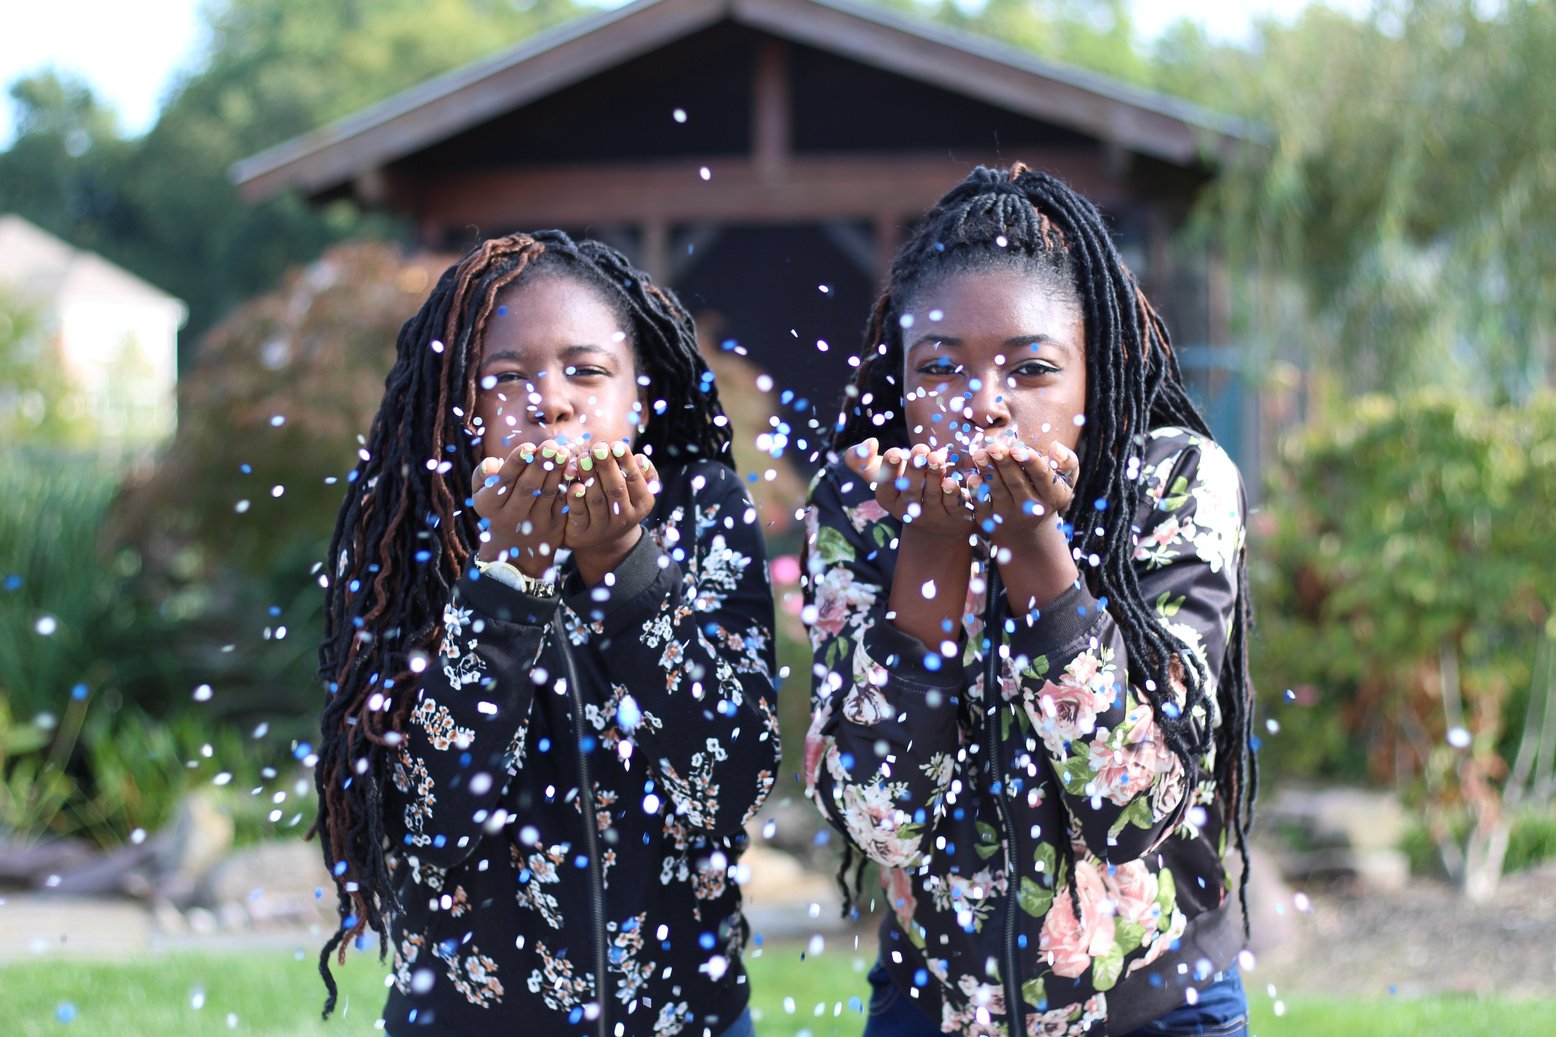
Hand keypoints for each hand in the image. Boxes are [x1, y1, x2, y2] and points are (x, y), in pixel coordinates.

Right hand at [471, 440, 572, 574]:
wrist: (515, 544)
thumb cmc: (498, 504)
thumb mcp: (483, 491)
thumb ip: (482, 475)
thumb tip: (492, 463)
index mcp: (489, 505)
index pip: (503, 481)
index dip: (516, 463)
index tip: (528, 446)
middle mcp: (511, 517)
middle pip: (527, 488)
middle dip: (540, 465)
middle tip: (551, 446)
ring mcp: (534, 524)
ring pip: (547, 494)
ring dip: (556, 471)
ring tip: (563, 452)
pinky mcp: (554, 526)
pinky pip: (563, 503)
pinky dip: (568, 485)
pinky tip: (572, 468)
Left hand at [561, 441, 659, 585]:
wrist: (605, 541)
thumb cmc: (622, 503)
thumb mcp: (637, 490)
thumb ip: (641, 473)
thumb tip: (640, 458)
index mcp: (642, 503)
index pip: (635, 480)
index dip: (626, 462)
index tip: (617, 444)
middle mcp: (625, 517)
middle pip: (615, 489)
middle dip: (606, 466)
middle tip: (598, 448)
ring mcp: (603, 527)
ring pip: (596, 500)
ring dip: (589, 477)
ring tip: (583, 458)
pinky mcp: (583, 533)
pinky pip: (579, 514)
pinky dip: (575, 499)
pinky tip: (573, 484)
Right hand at [844, 437, 974, 539]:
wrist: (934, 522)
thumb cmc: (902, 487)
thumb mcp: (879, 475)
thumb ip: (862, 459)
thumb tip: (869, 443)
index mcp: (888, 499)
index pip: (885, 486)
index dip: (889, 470)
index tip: (894, 451)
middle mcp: (908, 511)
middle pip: (910, 491)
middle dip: (914, 470)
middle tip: (920, 450)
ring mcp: (932, 516)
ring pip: (932, 496)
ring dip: (934, 476)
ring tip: (936, 458)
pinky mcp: (954, 517)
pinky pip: (954, 506)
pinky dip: (954, 494)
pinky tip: (952, 480)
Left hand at [968, 437, 1079, 551]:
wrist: (1028, 532)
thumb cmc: (1047, 493)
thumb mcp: (1065, 481)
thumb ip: (1067, 462)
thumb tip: (1055, 446)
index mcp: (1052, 495)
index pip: (1042, 477)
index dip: (1030, 462)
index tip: (1018, 449)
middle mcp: (1031, 508)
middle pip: (1016, 482)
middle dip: (1004, 463)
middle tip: (994, 446)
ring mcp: (1009, 515)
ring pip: (997, 491)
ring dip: (988, 471)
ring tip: (979, 454)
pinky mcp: (989, 519)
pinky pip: (981, 504)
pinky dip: (976, 491)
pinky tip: (972, 476)